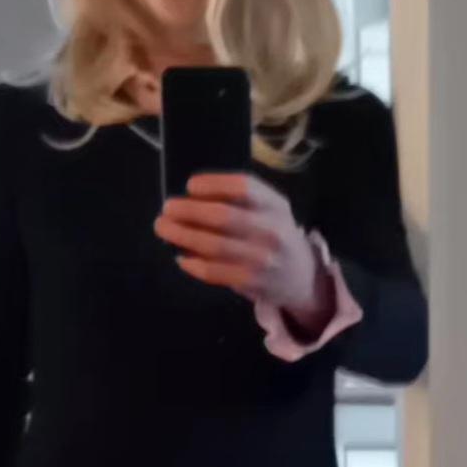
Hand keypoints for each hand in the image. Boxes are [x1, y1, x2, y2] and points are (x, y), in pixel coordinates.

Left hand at [154, 174, 327, 319]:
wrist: (302, 276)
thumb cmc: (274, 235)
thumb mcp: (270, 210)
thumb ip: (239, 201)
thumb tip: (190, 199)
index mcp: (275, 205)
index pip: (243, 187)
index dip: (213, 185)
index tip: (190, 186)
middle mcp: (272, 230)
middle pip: (223, 216)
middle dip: (188, 211)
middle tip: (166, 208)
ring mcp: (262, 258)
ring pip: (214, 245)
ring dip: (183, 236)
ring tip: (164, 228)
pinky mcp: (252, 282)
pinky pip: (215, 272)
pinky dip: (194, 263)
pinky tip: (181, 257)